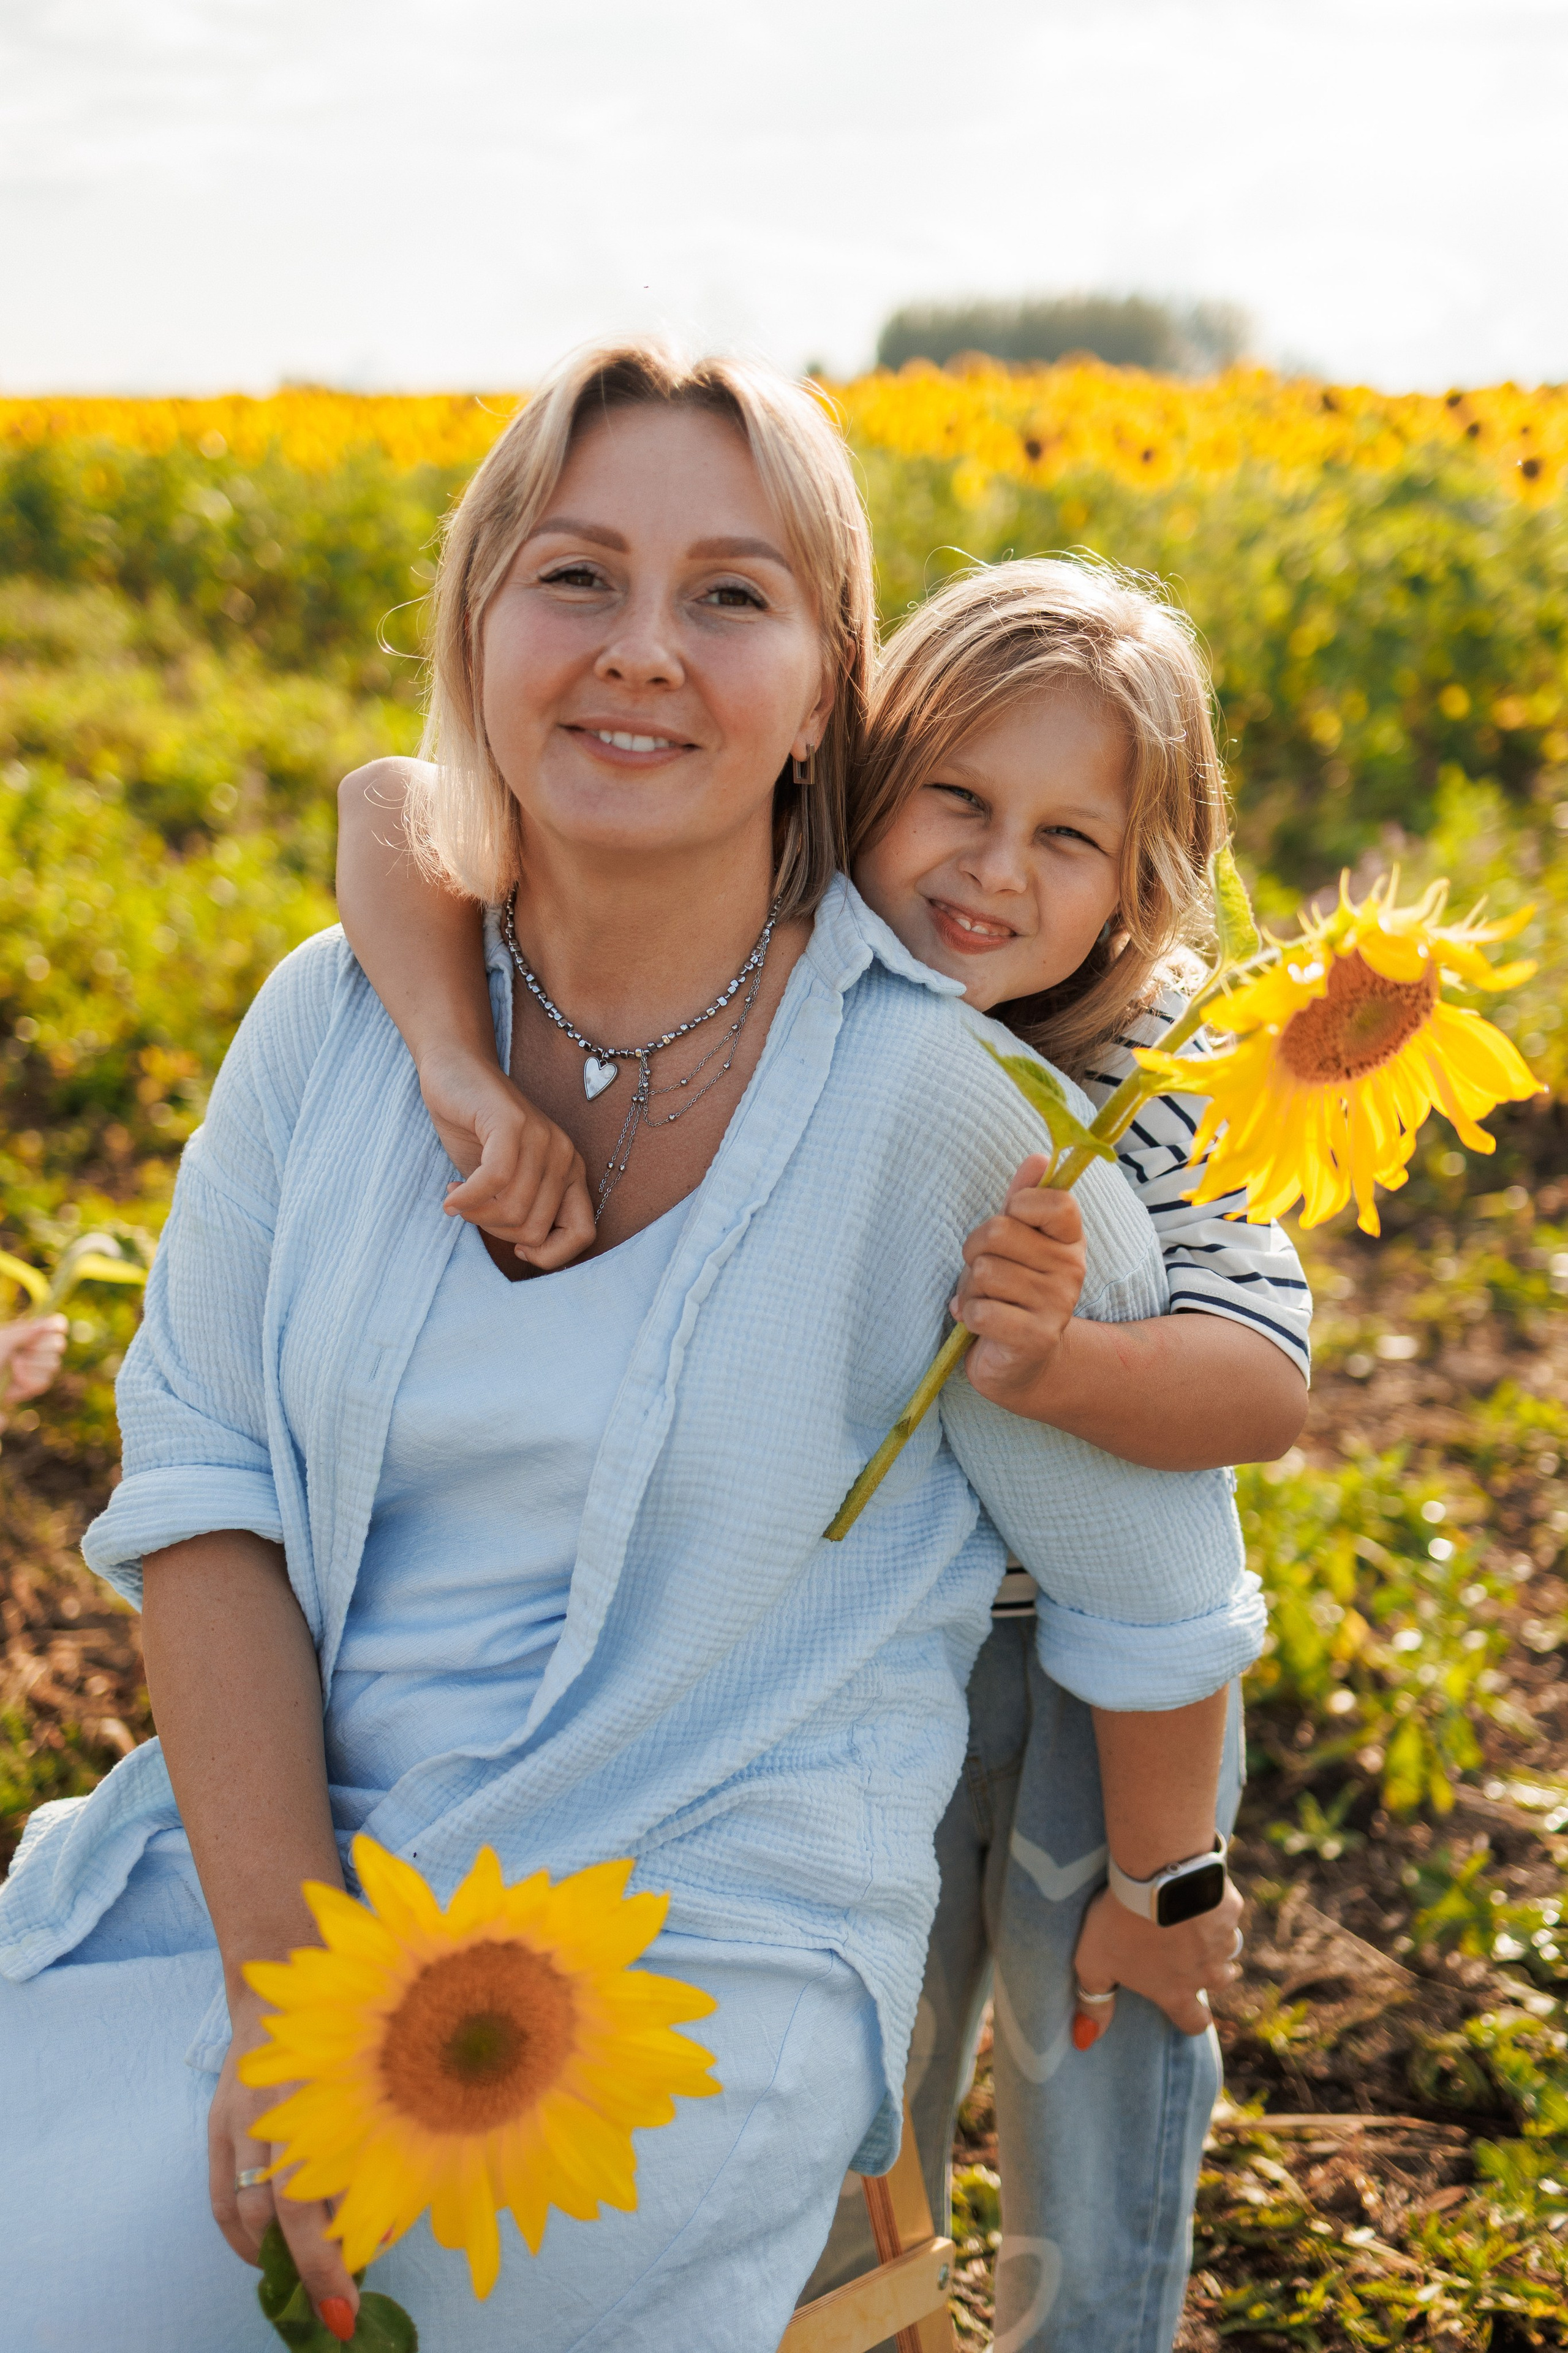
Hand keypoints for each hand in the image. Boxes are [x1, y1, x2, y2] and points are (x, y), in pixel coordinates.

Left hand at [0, 1313, 66, 1418]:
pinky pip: (43, 1382)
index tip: (55, 1328)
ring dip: (31, 1365)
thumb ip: (26, 1331)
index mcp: (28, 1333)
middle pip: (59, 1345)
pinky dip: (27, 1380)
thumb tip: (47, 1322)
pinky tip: (15, 1379)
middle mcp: (36, 1349)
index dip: (57, 1326)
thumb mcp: (4, 1340)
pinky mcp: (34, 1386)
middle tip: (20, 1351)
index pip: (55, 1325)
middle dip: (40, 1348)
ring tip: (12, 1366)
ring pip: (53, 1365)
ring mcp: (37, 1368)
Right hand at [209, 1982, 359, 2341]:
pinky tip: (260, 2260)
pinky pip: (220, 2197)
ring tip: (307, 2284)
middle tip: (338, 2310)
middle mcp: (282, 2110)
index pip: (336, 2188)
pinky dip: (240, 2238)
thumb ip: (382, 2139)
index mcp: (331, 2095)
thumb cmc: (346, 2029)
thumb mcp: (379, 2072)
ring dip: (279, 2258)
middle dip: (316, 2268)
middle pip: (292, 2209)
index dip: (345, 2247)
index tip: (360, 2295)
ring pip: (253, 2211)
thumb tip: (386, 2223)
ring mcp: (242, 2118)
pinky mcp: (218, 2123)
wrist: (280, 1979)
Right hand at [418, 1047, 595, 1269]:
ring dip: (476, 1214)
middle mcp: (565, 1156)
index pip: (582, 1235)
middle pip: (536, 1229)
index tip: (513, 1244)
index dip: (547, 1254)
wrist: (455, 1071)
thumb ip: (521, 1212)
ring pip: (514, 1209)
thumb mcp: (505, 1182)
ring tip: (459, 1198)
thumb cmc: (476, 1132)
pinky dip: (467, 1198)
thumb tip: (527, 1252)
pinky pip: (494, 1182)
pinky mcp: (512, 1124)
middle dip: (496, 1231)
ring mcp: (542, 1138)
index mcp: (571, 1173)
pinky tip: (451, 1195)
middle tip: (472, 1210)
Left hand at [952, 1155, 1085, 1409]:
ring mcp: (1056, 1306)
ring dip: (970, 1288)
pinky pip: (980, 1311)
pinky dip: (969, 1316)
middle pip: (999, 1232)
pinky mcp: (1035, 1338)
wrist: (1022, 1362)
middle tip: (984, 1271)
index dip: (1019, 1205)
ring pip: (985, 1273)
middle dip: (975, 1251)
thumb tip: (1038, 1158)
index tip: (1012, 1223)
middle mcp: (1071, 1270)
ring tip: (984, 1300)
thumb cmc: (1013, 1291)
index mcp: (1069, 1241)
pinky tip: (981, 1324)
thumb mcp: (1019, 1242)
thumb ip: (1025, 1200)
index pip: (1055, 1201)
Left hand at [1070, 1876, 1244, 2049]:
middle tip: (1189, 1955)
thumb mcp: (1093, 1963)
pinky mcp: (1230, 1909)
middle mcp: (1206, 1973)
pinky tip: (1195, 1890)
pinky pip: (1226, 1911)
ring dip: (1213, 1939)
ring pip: (1227, 1947)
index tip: (1187, 2007)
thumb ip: (1093, 2001)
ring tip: (1192, 1921)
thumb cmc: (1121, 1922)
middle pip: (1219, 1983)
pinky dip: (1213, 1904)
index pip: (1195, 2023)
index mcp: (1176, 1992)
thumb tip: (1084, 2040)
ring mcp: (1222, 1940)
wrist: (1157, 1875)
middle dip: (1209, 1973)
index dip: (1192, 2018)